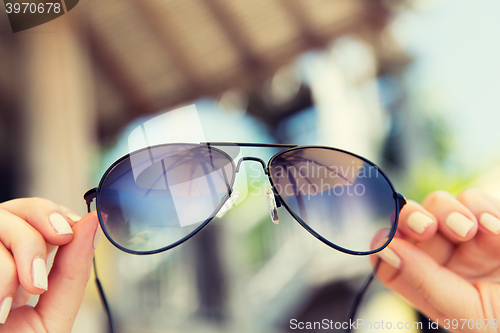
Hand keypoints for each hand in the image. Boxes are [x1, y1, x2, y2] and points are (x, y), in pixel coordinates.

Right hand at [0, 198, 99, 332]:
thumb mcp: (50, 316)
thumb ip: (72, 272)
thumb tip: (92, 224)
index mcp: (17, 264)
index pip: (33, 213)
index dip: (52, 213)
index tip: (68, 234)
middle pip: (12, 210)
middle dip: (33, 235)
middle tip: (40, 276)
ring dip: (7, 266)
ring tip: (7, 303)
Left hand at [373, 189, 499, 332]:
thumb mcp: (469, 312)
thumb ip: (425, 282)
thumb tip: (383, 248)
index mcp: (433, 289)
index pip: (390, 261)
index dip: (385, 245)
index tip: (389, 238)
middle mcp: (448, 262)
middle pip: (409, 226)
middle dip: (411, 220)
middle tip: (425, 227)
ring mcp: (473, 238)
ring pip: (438, 205)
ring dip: (450, 213)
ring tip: (474, 232)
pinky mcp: (496, 220)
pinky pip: (475, 200)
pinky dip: (481, 208)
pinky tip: (495, 229)